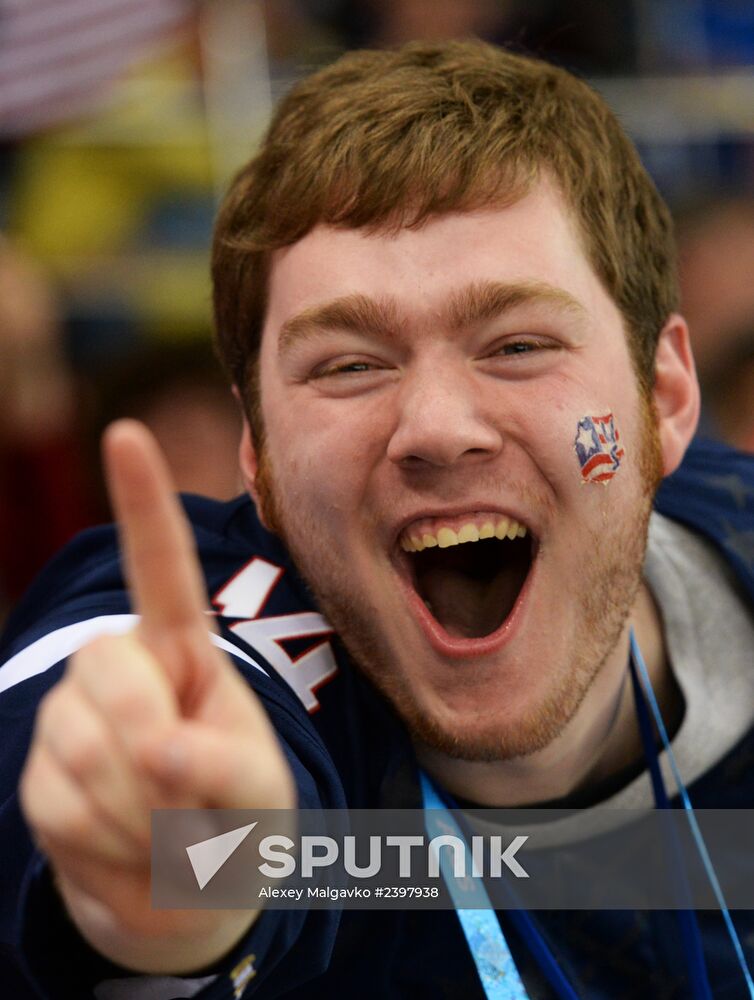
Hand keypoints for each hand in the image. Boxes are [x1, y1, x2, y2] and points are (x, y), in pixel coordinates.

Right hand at [20, 420, 295, 972]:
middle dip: (146, 740)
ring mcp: (72, 717)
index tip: (126, 433)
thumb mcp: (259, 791)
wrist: (190, 895)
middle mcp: (121, 667)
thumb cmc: (240, 819)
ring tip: (166, 827)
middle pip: (107, 666)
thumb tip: (160, 751)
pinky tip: (130, 848)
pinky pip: (60, 806)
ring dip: (137, 812)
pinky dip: (109, 846)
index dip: (141, 502)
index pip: (160, 567)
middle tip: (183, 790)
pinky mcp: (40, 776)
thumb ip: (223, 766)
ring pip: (80, 747)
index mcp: (184, 650)